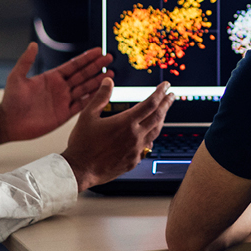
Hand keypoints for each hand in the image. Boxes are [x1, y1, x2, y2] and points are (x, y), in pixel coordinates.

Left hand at [0, 44, 112, 144]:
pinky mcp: (64, 115)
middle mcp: (60, 88)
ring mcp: (63, 101)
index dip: (86, 58)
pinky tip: (102, 92)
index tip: (98, 50)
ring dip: (98, 81)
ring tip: (111, 74)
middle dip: (96, 66)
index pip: (73, 65)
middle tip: (109, 58)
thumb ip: (26, 61)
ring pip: (85, 89)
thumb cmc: (11, 100)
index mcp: (51, 77)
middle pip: (83, 75)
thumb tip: (33, 44)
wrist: (9, 123)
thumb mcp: (16, 77)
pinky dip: (92, 98)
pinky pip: (81, 105)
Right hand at [60, 79, 174, 190]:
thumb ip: (101, 96)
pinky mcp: (134, 161)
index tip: (166, 86)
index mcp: (126, 122)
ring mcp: (136, 150)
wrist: (79, 170)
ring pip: (156, 132)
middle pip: (158, 116)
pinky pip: (147, 147)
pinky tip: (149, 135)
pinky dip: (151, 138)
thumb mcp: (88, 115)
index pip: (150, 103)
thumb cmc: (82, 144)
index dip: (160, 92)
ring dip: (161, 120)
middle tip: (171, 96)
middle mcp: (135, 136)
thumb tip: (108, 81)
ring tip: (163, 112)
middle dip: (166, 104)